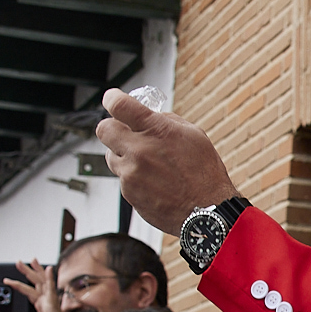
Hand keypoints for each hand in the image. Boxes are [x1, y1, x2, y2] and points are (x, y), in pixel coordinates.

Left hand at [0, 259, 79, 311]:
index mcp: (42, 308)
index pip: (31, 291)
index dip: (20, 284)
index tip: (8, 280)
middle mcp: (47, 304)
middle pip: (37, 283)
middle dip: (28, 272)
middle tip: (19, 262)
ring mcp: (52, 305)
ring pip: (43, 284)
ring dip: (36, 272)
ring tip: (30, 260)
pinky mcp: (54, 308)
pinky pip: (51, 291)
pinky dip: (50, 280)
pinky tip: (48, 270)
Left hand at [95, 89, 239, 232]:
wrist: (206, 212)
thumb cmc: (205, 174)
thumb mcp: (194, 135)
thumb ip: (167, 121)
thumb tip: (151, 115)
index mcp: (155, 130)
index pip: (118, 105)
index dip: (112, 99)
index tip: (113, 100)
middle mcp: (138, 150)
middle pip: (104, 129)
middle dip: (112, 128)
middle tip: (125, 133)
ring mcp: (130, 173)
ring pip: (110, 156)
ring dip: (122, 155)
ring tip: (145, 162)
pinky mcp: (128, 193)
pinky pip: (122, 178)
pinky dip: (133, 177)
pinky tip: (153, 181)